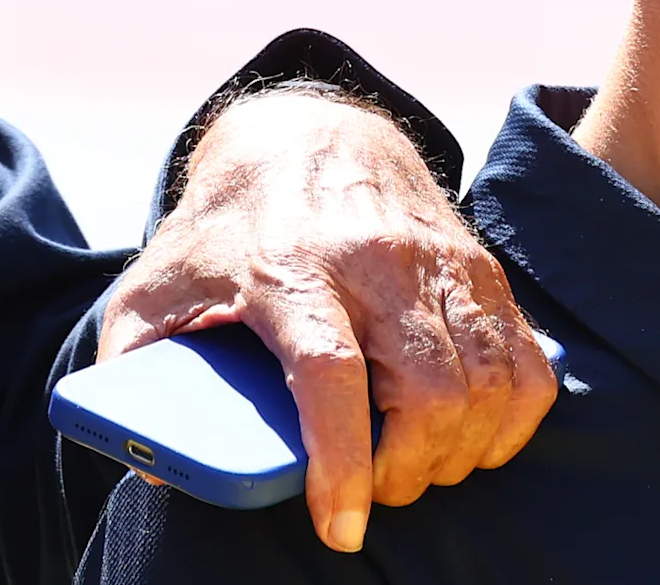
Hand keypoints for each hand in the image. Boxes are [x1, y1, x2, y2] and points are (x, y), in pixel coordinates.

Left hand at [99, 90, 553, 551]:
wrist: (304, 132)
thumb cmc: (226, 227)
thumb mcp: (155, 282)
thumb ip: (132, 362)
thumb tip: (148, 455)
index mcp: (289, 266)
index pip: (331, 375)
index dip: (342, 462)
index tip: (340, 527)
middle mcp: (375, 260)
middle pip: (430, 392)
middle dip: (408, 471)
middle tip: (373, 489)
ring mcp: (438, 260)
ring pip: (487, 385)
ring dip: (457, 454)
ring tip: (411, 467)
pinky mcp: (480, 265)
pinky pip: (527, 365)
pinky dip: (508, 421)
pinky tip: (466, 435)